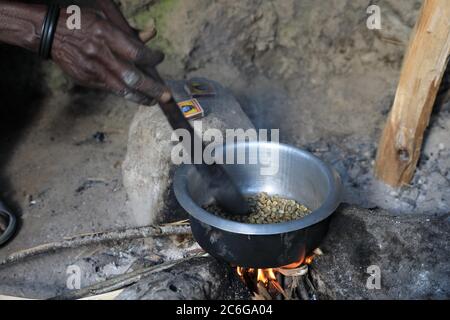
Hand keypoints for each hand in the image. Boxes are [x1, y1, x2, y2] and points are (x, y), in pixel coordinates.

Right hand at [51, 7, 170, 104]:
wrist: (50, 33)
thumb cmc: (81, 22)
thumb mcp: (104, 18)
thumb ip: (128, 30)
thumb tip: (151, 34)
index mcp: (105, 34)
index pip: (136, 53)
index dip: (152, 58)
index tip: (159, 58)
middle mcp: (99, 54)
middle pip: (132, 77)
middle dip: (152, 89)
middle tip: (166, 96)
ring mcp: (92, 69)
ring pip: (121, 89)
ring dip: (141, 97)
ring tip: (153, 101)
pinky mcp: (86, 80)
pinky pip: (110, 89)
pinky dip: (124, 92)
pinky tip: (135, 94)